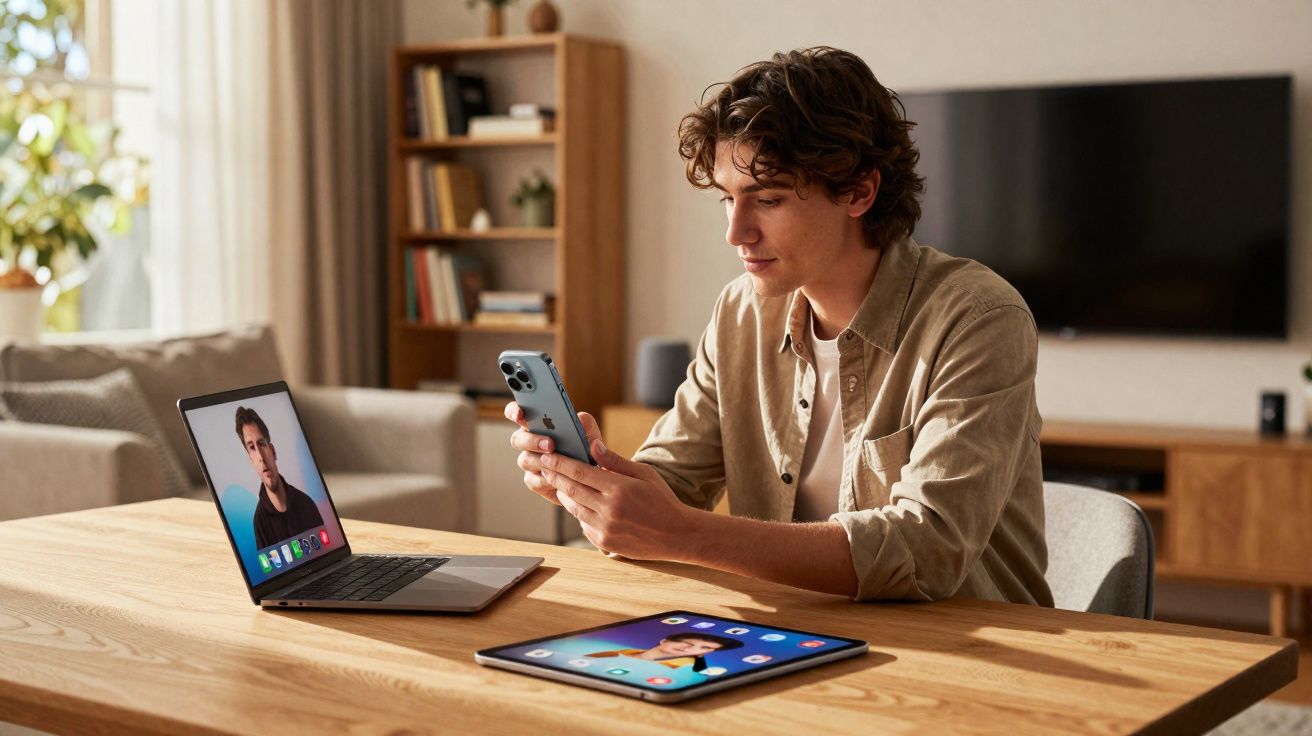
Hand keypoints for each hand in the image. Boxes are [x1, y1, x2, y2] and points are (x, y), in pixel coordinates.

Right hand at [505, 401, 601, 505]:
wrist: (592, 478)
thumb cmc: (586, 450)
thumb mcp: (590, 436)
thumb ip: (586, 425)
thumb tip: (581, 417)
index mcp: (537, 424)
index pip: (517, 414)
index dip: (514, 412)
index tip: (520, 415)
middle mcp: (529, 442)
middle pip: (517, 439)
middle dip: (532, 441)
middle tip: (550, 444)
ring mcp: (530, 462)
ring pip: (524, 460)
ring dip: (539, 461)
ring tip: (556, 462)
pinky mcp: (533, 481)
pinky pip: (532, 480)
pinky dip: (545, 480)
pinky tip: (556, 480)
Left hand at [539, 436, 694, 560]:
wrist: (676, 535)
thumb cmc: (661, 500)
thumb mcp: (644, 474)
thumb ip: (616, 461)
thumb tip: (593, 446)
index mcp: (619, 488)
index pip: (580, 472)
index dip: (560, 463)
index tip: (548, 456)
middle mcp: (609, 509)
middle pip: (571, 489)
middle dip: (554, 476)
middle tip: (544, 466)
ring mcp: (605, 528)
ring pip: (573, 507)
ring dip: (563, 494)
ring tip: (557, 483)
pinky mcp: (604, 542)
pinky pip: (582, 524)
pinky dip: (578, 512)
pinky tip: (579, 504)